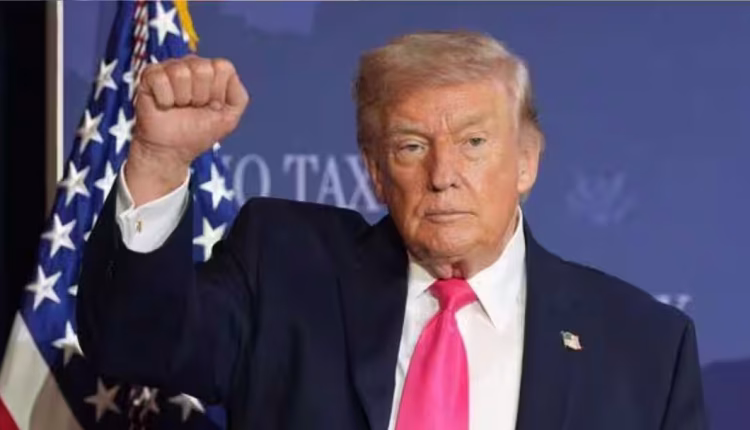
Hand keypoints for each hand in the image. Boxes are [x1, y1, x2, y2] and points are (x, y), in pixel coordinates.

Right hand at [126, 56, 248, 204]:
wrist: (172, 150)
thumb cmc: (199, 132)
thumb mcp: (229, 118)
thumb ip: (239, 97)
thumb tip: (230, 75)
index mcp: (212, 71)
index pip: (222, 67)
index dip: (218, 91)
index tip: (211, 106)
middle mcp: (191, 65)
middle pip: (202, 68)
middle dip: (200, 96)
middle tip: (193, 107)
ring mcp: (169, 68)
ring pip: (181, 73)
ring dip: (182, 99)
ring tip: (179, 107)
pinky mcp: (150, 76)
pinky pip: (160, 79)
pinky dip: (165, 100)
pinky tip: (165, 105)